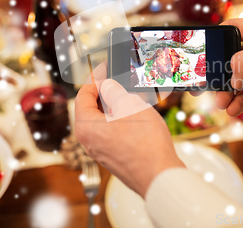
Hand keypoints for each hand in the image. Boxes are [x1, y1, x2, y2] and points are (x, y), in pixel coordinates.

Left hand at [75, 63, 184, 197]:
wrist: (159, 175)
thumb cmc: (144, 143)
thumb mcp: (129, 106)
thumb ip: (113, 91)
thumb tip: (107, 85)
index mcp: (86, 127)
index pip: (83, 95)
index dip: (95, 78)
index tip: (105, 67)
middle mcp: (89, 141)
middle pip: (93, 108)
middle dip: (108, 92)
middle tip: (121, 79)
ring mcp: (102, 151)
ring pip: (106, 121)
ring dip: (118, 106)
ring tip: (134, 95)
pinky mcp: (116, 157)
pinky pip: (115, 132)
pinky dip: (124, 120)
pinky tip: (139, 114)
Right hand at [216, 18, 242, 116]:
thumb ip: (242, 63)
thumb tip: (231, 79)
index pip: (231, 29)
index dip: (215, 39)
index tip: (199, 54)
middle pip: (231, 59)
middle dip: (218, 74)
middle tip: (207, 89)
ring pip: (240, 80)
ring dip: (229, 92)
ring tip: (221, 105)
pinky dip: (241, 102)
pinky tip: (234, 111)